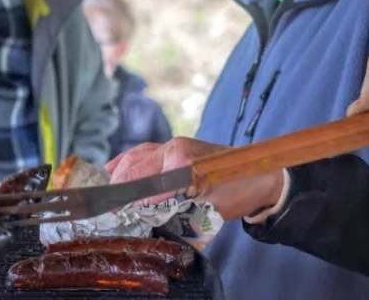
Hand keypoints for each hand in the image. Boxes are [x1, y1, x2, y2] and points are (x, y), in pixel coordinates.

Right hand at [105, 137, 285, 220]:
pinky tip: (112, 168)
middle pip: (135, 168)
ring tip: (107, 194)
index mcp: (181, 163)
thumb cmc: (238, 192)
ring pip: (137, 156)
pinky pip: (146, 151)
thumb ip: (179, 216)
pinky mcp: (176, 146)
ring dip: (120, 174)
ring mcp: (174, 145)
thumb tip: (153, 224)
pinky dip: (129, 160)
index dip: (128, 203)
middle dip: (119, 188)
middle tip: (106, 210)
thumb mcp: (209, 212)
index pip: (145, 185)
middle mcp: (174, 148)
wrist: (261, 174)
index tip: (114, 216)